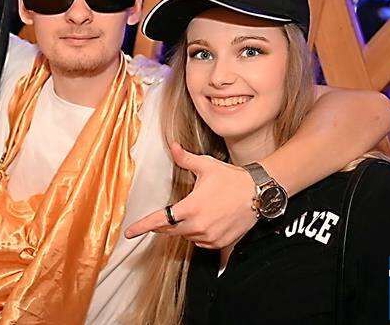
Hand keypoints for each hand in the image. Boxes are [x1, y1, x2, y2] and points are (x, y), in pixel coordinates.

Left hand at [124, 142, 257, 248]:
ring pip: (186, 236)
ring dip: (183, 227)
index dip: (142, 226)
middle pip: (170, 230)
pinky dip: (197, 233)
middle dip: (163, 224)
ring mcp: (209, 237)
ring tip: (197, 210)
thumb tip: (173, 146)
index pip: (160, 220)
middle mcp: (198, 226)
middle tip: (162, 217)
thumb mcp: (206, 165)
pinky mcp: (220, 243)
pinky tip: (206, 220)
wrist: (259, 193)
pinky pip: (200, 242)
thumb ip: (185, 159)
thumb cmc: (231, 178)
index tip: (129, 232)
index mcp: (190, 208)